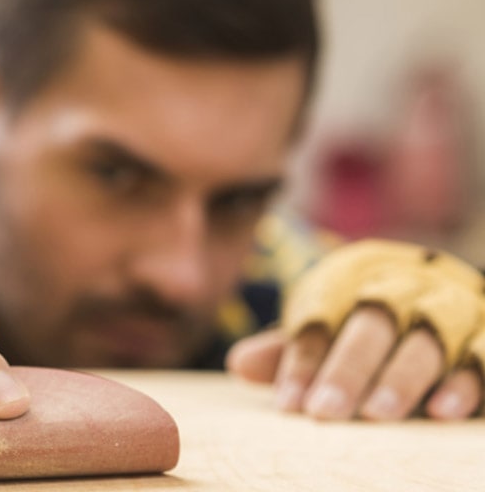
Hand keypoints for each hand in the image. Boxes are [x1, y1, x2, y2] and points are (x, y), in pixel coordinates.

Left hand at [227, 239, 484, 420]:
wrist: (439, 286)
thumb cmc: (367, 321)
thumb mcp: (327, 329)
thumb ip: (291, 349)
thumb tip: (239, 363)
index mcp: (353, 285)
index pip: (321, 322)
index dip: (303, 363)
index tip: (287, 405)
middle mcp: (401, 293)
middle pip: (371, 327)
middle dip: (347, 370)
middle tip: (323, 412)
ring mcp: (448, 314)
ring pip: (425, 342)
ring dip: (401, 378)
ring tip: (378, 414)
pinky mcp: (484, 338)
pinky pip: (481, 357)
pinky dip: (465, 383)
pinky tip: (443, 412)